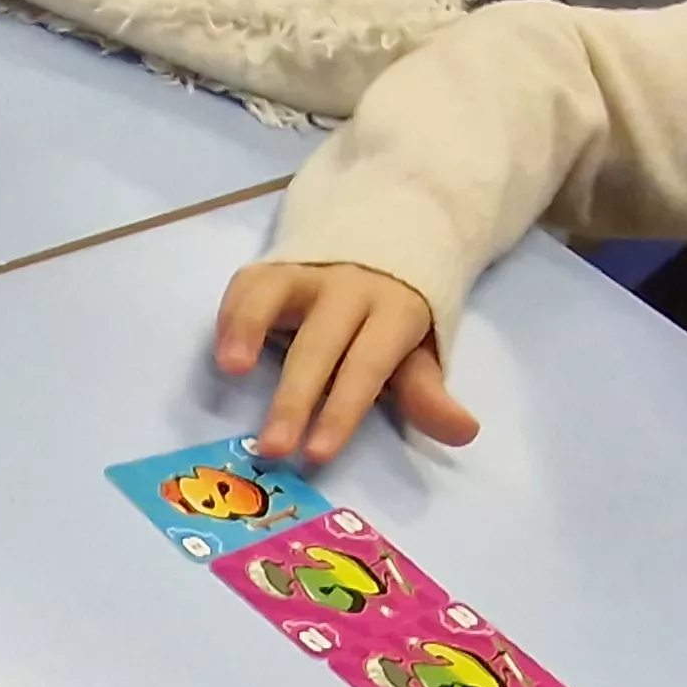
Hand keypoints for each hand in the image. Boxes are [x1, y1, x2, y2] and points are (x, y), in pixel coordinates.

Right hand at [214, 262, 480, 465]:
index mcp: (393, 312)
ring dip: (250, 329)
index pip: (367, 365)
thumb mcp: (417, 350)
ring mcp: (308, 272)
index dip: (343, 410)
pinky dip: (232, 315)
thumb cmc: (393, 314)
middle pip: (320, 343)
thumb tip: (464, 433)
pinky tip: (221, 353)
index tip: (318, 454)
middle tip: (272, 448)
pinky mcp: (273, 266)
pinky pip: (249, 284)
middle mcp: (349, 288)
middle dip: (295, 397)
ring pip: (276, 296)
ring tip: (231, 370)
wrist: (387, 231)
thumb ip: (427, 393)